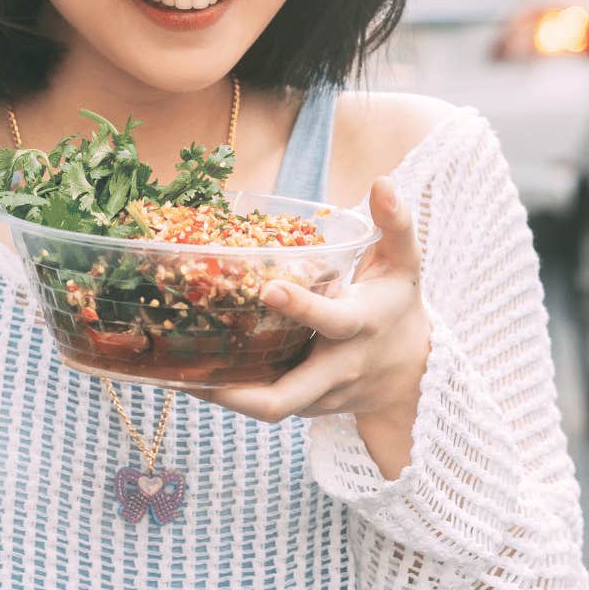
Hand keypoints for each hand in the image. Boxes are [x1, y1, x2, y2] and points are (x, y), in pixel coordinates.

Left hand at [201, 178, 430, 426]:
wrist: (412, 374)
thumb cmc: (397, 306)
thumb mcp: (404, 263)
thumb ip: (395, 222)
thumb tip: (381, 181)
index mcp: (361, 325)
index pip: (331, 320)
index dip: (301, 306)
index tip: (266, 287)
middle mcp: (338, 369)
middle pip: (288, 397)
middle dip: (240, 393)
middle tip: (192, 372)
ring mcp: (321, 396)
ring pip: (271, 408)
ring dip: (225, 396)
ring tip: (177, 375)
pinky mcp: (307, 407)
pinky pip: (269, 405)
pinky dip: (234, 395)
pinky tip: (194, 377)